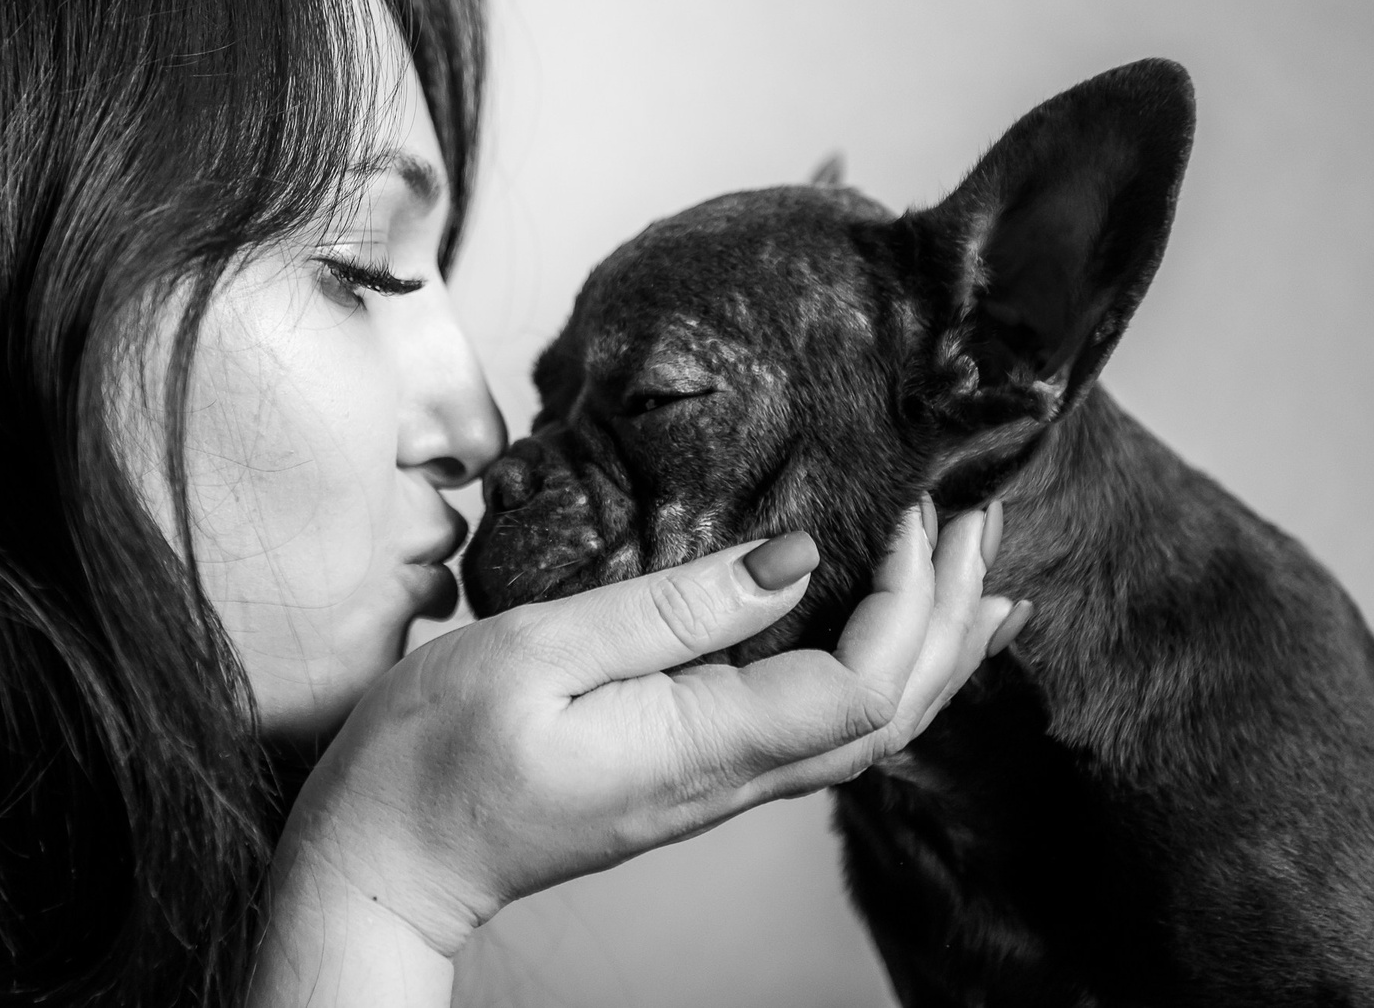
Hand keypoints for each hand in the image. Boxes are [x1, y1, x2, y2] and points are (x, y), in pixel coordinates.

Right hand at [254, 501, 1022, 1002]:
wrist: (387, 860)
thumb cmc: (434, 756)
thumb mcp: (540, 652)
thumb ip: (672, 610)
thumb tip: (794, 561)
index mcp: (701, 745)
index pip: (862, 687)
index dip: (913, 601)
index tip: (917, 513)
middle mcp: (728, 781)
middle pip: (891, 720)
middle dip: (952, 621)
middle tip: (986, 524)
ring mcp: (714, 790)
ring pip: (868, 736)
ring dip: (933, 657)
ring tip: (981, 591)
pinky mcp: (690, 779)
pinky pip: (820, 737)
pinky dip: (880, 683)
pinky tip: (883, 649)